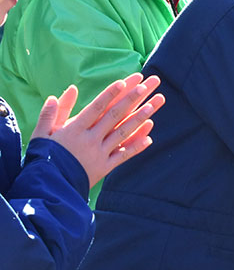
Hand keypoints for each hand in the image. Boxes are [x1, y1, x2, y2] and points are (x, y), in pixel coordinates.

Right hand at [32, 74, 164, 187]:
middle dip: (132, 99)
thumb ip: (53, 112)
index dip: (110, 94)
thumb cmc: (43, 157)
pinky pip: (124, 155)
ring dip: (140, 117)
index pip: (96, 107)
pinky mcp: (105, 167)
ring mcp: (100, 153)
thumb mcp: (42, 133)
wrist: (48, 188)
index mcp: (75, 129)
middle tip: (147, 85)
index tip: (124, 81)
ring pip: (124, 132)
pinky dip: (137, 146)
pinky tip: (150, 137)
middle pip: (115, 115)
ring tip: (154, 104)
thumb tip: (69, 90)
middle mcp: (90, 139)